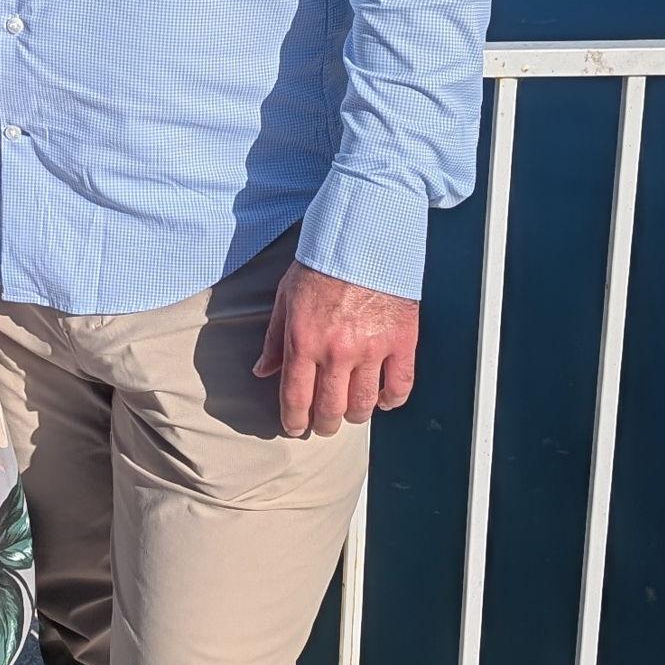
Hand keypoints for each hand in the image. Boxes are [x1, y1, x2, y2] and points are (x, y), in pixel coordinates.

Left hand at [253, 264, 417, 438]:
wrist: (363, 237)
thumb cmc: (322, 263)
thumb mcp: (285, 297)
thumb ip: (275, 339)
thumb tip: (263, 371)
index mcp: (303, 340)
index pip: (296, 397)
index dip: (294, 420)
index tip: (294, 427)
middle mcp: (336, 351)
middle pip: (330, 408)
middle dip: (324, 423)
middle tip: (324, 424)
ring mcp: (372, 348)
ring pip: (363, 404)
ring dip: (355, 415)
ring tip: (351, 413)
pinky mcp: (402, 341)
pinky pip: (400, 386)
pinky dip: (391, 400)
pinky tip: (382, 399)